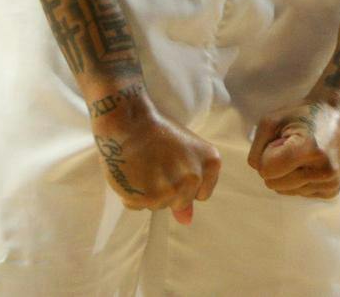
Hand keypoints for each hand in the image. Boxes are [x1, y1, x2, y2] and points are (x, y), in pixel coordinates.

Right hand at [88, 83, 219, 222]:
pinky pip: (137, 206)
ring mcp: (171, 189)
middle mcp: (194, 178)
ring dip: (147, 192)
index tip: (173, 165)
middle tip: (155, 163)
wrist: (128, 120)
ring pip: (158, 206)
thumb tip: (187, 220)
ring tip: (142, 166)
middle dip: (166, 189)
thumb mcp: (184, 150)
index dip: (184, 182)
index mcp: (210, 163)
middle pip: (179, 202)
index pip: (201, 194)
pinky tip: (131, 172)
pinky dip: (131, 194)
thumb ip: (191, 186)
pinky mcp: (146, 197)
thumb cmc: (156, 131)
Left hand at [248, 97, 339, 199]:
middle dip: (277, 166)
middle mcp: (323, 170)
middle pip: (274, 184)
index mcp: (309, 149)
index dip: (268, 154)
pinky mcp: (334, 190)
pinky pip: (301, 194)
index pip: (266, 170)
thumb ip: (257, 147)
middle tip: (292, 147)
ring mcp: (330, 182)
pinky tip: (311, 164)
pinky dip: (300, 181)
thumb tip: (259, 171)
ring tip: (303, 154)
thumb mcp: (272, 120)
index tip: (282, 140)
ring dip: (289, 174)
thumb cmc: (303, 113)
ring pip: (286, 191)